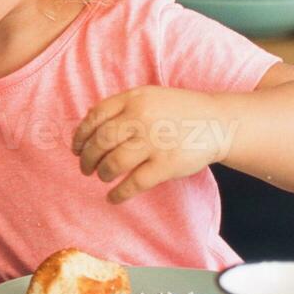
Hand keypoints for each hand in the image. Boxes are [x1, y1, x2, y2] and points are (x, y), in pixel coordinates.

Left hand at [71, 86, 231, 203]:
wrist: (217, 122)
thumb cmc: (178, 110)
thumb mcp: (149, 96)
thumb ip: (121, 106)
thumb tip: (87, 122)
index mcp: (134, 99)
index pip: (95, 117)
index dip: (80, 135)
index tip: (75, 147)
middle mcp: (141, 118)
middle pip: (100, 141)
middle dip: (87, 158)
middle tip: (85, 167)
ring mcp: (154, 142)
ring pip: (113, 162)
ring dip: (101, 173)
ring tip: (101, 176)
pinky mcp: (166, 165)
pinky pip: (134, 183)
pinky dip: (119, 193)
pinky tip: (112, 197)